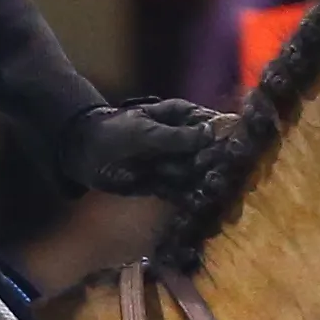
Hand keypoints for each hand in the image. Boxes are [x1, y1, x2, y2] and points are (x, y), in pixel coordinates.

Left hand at [50, 96, 243, 214]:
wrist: (86, 152)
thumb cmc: (115, 132)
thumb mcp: (146, 131)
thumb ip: (177, 136)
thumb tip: (211, 133)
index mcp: (183, 117)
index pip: (213, 125)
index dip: (225, 136)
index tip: (233, 148)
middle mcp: (185, 140)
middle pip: (211, 152)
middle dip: (216, 163)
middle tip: (219, 173)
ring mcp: (176, 162)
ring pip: (200, 173)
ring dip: (204, 182)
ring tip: (210, 190)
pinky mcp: (166, 184)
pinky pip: (184, 191)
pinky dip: (190, 197)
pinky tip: (199, 203)